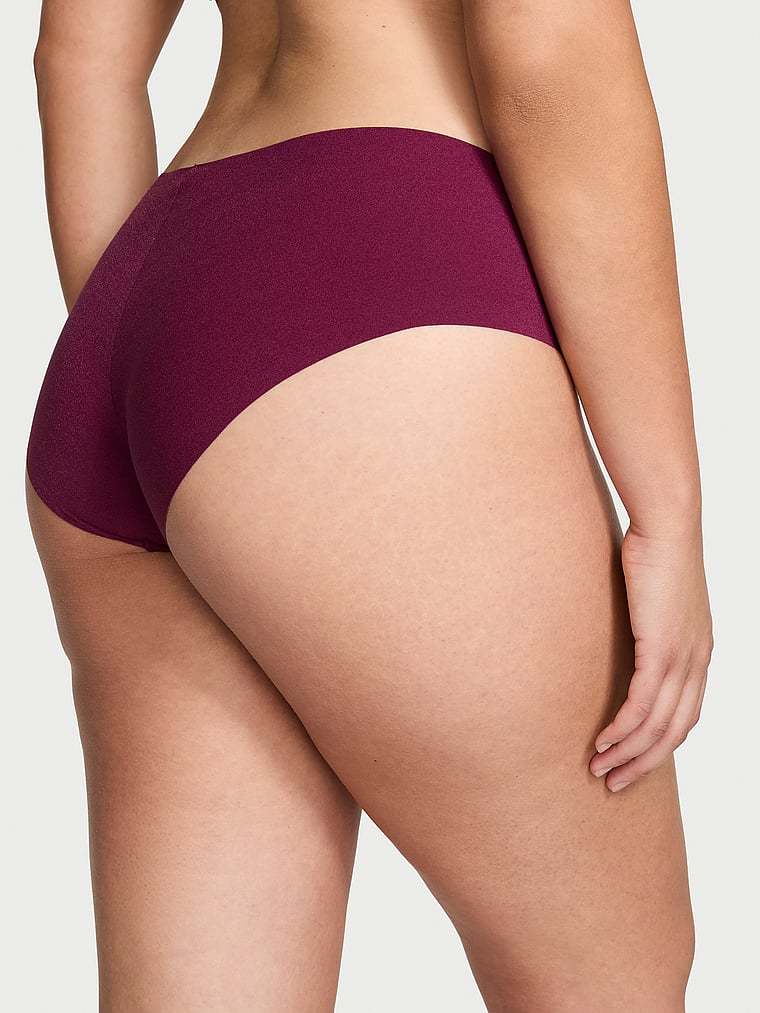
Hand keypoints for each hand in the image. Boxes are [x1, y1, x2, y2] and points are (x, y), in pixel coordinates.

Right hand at [589, 524, 712, 791]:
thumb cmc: (654, 550)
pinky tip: (604, 741)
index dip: (660, 744)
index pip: (686, 714)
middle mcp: (697, 661)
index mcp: (699, 651)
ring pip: (659, 726)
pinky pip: (642, 704)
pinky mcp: (661, 650)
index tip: (632, 760)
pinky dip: (624, 730)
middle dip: (644, 762)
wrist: (667, 524)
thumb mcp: (653, 596)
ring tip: (600, 769)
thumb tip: (620, 631)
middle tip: (614, 781)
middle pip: (675, 731)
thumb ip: (645, 621)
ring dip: (629, 753)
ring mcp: (682, 658)